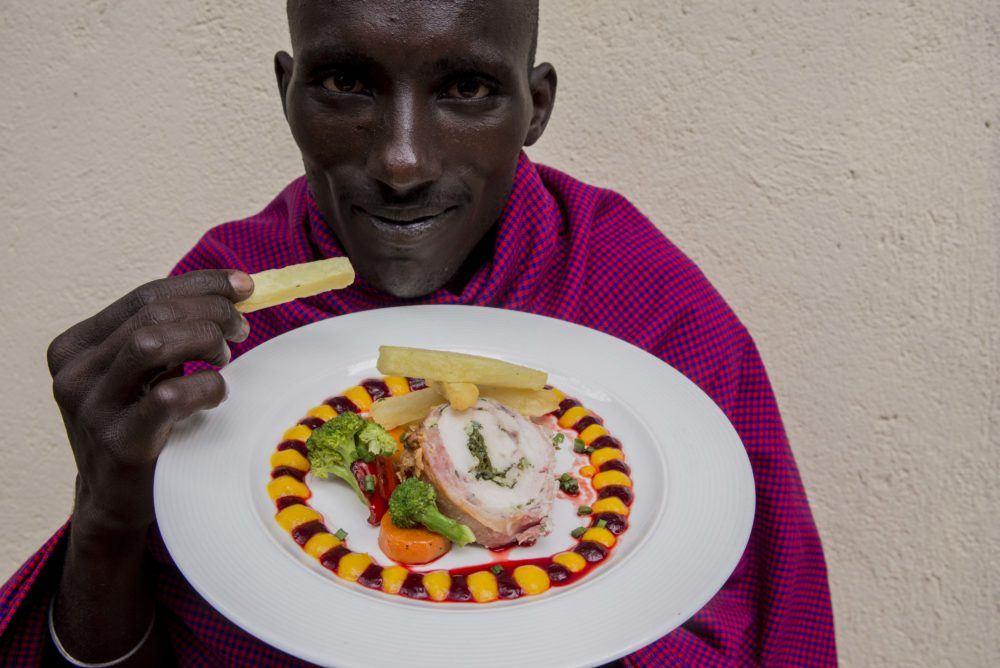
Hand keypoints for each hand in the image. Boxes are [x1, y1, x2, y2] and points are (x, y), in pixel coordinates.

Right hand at [47, 270, 252, 533]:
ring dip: (203, 341)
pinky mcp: (118, 441)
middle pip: (152, 315)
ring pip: (151, 342)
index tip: (243, 286)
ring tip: (222, 359)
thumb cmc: (142, 425)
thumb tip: (233, 290)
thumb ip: (172, 332)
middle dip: (210, 312)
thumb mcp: (145, 372)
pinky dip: (205, 386)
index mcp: (77, 346)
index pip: (144, 296)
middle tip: (240, 329)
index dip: (200, 285)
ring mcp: (92, 407)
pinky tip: (216, 395)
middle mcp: (75, 372)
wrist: (118, 500)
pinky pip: (169, 395)